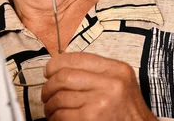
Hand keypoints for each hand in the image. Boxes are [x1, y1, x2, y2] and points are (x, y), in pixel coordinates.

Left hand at [41, 52, 156, 120]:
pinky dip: (55, 118)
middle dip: (49, 86)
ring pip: (60, 97)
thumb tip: (59, 68)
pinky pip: (62, 114)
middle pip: (64, 77)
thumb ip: (96, 72)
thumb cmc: (127, 111)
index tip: (48, 71)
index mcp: (117, 69)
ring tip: (51, 109)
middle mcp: (111, 83)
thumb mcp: (120, 83)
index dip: (55, 64)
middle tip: (46, 94)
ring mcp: (101, 102)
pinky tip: (58, 118)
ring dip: (50, 105)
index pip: (77, 58)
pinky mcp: (92, 119)